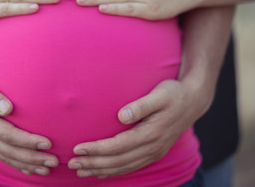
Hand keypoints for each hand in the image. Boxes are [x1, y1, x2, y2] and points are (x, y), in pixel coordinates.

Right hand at [0, 67, 58, 175]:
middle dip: (32, 157)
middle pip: (9, 151)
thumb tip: (7, 109)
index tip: (47, 143)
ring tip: (46, 169)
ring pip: (5, 157)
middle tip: (54, 161)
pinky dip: (15, 163)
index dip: (27, 141)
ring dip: (26, 164)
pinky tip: (29, 169)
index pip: (7, 135)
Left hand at [68, 79, 212, 177]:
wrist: (193, 101)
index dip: (97, 149)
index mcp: (151, 133)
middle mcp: (152, 147)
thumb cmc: (173, 94)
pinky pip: (131, 167)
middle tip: (72, 163)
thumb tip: (121, 116)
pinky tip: (102, 172)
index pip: (118, 146)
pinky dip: (115, 171)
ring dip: (101, 170)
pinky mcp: (154, 152)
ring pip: (123, 167)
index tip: (78, 148)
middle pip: (117, 160)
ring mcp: (154, 152)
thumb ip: (141, 106)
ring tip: (81, 171)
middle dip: (93, 163)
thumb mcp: (160, 94)